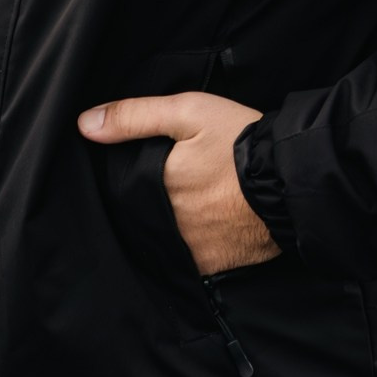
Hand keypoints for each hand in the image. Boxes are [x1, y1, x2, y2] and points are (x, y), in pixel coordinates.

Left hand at [79, 91, 277, 275]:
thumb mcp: (189, 111)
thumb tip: (85, 125)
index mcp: (155, 186)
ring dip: (170, 227)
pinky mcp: (213, 266)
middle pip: (143, 216)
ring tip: (191, 205)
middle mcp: (166, 224)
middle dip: (152, 203)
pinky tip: (206, 226)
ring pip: (164, 240)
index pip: (124, 190)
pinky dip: (192, 245)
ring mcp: (189, 250)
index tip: (148, 170)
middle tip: (177, 185)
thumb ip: (134, 117)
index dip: (133, 179)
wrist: (292, 178)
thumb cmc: (240, 140)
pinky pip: (189, 260)